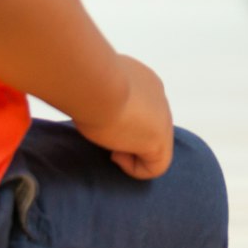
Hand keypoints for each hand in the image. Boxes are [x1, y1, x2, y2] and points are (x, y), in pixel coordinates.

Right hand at [74, 55, 173, 179]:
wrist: (92, 82)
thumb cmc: (84, 80)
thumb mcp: (93, 85)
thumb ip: (101, 93)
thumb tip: (91, 102)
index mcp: (141, 79)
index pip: (140, 106)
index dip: (121, 119)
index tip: (100, 119)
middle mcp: (157, 95)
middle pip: (149, 126)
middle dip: (127, 137)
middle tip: (104, 134)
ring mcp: (163, 117)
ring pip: (155, 146)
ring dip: (130, 152)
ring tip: (109, 145)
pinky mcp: (160, 139)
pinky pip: (157, 166)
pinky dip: (136, 168)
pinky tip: (115, 155)